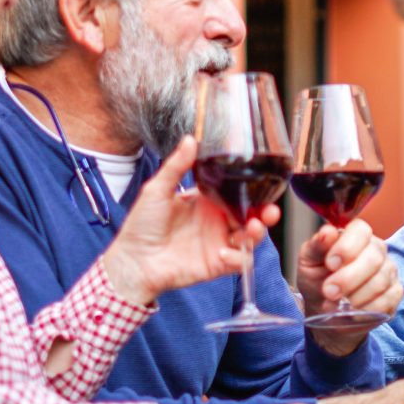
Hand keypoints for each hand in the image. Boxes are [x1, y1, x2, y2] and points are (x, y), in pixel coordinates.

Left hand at [102, 137, 278, 303]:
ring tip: (253, 228)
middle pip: (252, 216)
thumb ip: (176, 166)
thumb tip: (190, 139)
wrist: (132, 261)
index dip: (254, 190)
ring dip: (258, 233)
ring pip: (251, 238)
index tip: (263, 184)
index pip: (238, 193)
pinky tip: (223, 252)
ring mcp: (219, 243)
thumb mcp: (157, 190)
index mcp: (207, 201)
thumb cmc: (141, 225)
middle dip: (267, 213)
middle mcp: (218, 221)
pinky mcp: (217, 264)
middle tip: (270, 211)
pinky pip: (239, 262)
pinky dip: (238, 258)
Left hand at [296, 219, 402, 354]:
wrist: (325, 310)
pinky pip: (387, 300)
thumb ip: (317, 246)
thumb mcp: (308, 262)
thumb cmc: (317, 281)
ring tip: (339, 304)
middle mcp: (376, 249)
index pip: (361, 230)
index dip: (347, 247)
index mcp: (355, 235)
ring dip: (355, 297)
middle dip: (348, 279)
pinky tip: (353, 312)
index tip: (330, 264)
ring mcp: (389, 270)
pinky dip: (367, 310)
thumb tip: (327, 233)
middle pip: (373, 258)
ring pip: (380, 282)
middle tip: (329, 292)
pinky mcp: (395, 292)